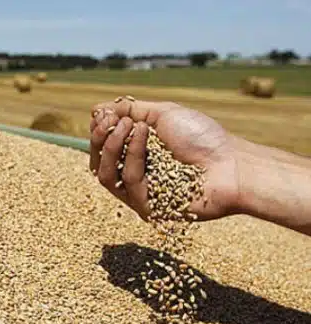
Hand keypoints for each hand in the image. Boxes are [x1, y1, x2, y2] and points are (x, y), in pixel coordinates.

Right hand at [89, 98, 241, 220]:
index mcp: (136, 158)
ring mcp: (140, 195)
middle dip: (100, 138)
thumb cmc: (204, 138)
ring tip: (130, 125)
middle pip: (99, 164)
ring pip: (106, 175)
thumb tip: (96, 109)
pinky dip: (134, 154)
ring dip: (112, 146)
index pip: (103, 149)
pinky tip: (144, 135)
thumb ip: (131, 111)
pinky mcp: (149, 208)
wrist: (233, 163)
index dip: (98, 132)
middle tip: (112, 120)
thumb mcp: (163, 114)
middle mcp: (134, 178)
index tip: (104, 114)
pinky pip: (130, 182)